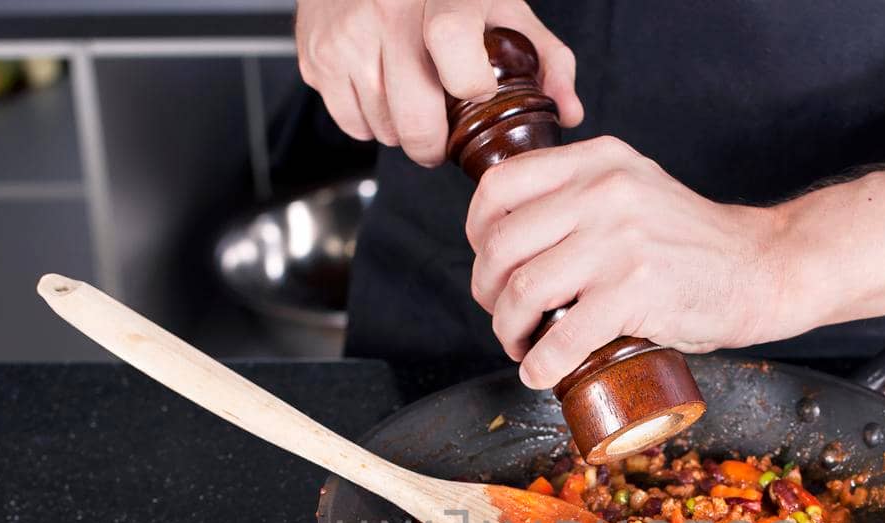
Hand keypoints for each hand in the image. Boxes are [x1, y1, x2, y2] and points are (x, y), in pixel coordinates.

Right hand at [294, 0, 582, 166]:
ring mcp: (344, 36)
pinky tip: (382, 94)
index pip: (451, 42)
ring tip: (413, 101)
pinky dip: (370, 122)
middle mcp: (386, 12)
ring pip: (381, 129)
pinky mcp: (315, 56)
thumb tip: (569, 113)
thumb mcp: (502, 8)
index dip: (469, 85)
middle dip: (433, 145)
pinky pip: (350, 124)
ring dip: (402, 131)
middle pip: (412, 116)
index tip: (476, 94)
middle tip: (442, 138)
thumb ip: (545, 59)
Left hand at [465, 136, 786, 388]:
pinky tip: (540, 373)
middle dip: (487, 292)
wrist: (763, 267)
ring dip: (508, 330)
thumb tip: (515, 239)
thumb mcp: (634, 190)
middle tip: (504, 317)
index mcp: (597, 161)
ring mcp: (619, 240)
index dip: (476, 232)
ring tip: (521, 346)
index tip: (488, 265)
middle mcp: (603, 191)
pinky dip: (540, 364)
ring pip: (523, 290)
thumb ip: (583, 196)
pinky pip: (563, 335)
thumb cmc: (693, 244)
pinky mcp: (635, 290)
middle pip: (502, 244)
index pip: (500, 185)